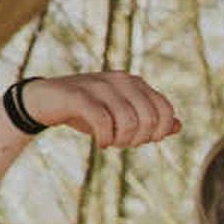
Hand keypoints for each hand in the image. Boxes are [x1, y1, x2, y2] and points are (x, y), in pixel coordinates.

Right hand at [21, 71, 182, 150]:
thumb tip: (178, 126)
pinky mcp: (78, 95)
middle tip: (122, 143)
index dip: (158, 133)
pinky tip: (101, 143)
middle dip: (139, 139)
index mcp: (135, 83)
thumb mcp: (121, 116)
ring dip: (122, 140)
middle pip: (149, 118)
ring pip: (129, 121)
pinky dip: (105, 138)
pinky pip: (103, 121)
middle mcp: (121, 80)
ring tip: (111, 143)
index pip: (165, 111)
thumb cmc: (87, 111)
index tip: (140, 140)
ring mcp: (99, 85)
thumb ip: (150, 120)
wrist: (45, 102)